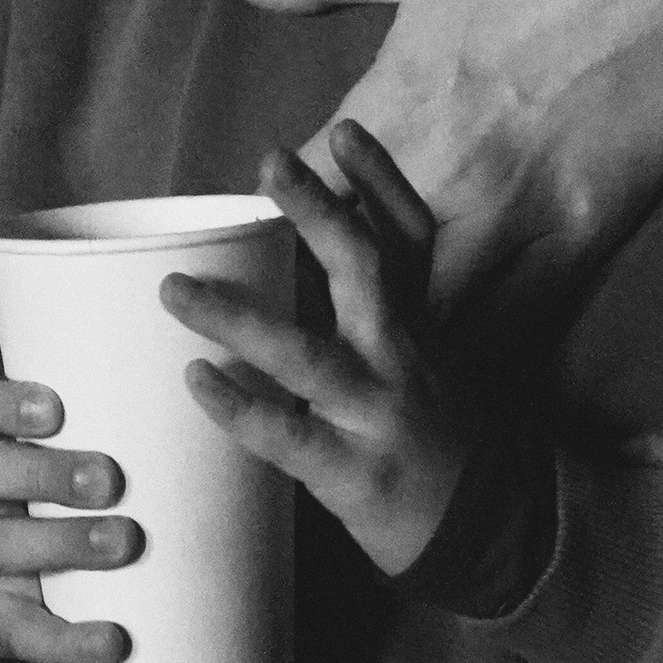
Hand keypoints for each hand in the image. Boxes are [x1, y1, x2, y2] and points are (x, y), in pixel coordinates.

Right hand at [0, 372, 137, 662]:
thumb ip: (97, 419)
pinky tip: (113, 641)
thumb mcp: (41, 447)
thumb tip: (207, 387)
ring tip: (125, 543)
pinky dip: (70, 640)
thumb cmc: (41, 488)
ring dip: (65, 543)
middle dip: (46, 474)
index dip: (0, 403)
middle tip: (109, 480)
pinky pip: (26, 630)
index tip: (55, 408)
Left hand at [164, 131, 468, 576]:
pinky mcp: (354, 473)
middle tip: (271, 159)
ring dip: (238, 319)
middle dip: (320, 213)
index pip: (412, 237)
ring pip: (309, 357)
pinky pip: (290, 438)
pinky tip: (196, 380)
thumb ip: (367, 303)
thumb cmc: (429, 427)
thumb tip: (290, 240)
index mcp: (416, 322)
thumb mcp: (418, 354)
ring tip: (174, 290)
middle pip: (369, 270)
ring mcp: (378, 414)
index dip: (383, 181)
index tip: (343, 131)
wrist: (488, 531)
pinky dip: (241, 409)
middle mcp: (402, 356)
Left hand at [218, 0, 662, 308]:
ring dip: (408, 331)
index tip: (272, 231)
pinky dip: (490, 331)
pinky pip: (525, 316)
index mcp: (397, 105)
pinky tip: (469, 341)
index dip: (280, 224)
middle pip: (363, 280)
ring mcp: (525, 214)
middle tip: (314, 313)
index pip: (305, 199)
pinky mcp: (590, 234)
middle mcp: (452, 175)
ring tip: (383, 344)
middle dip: (332, 299)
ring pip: (443, 319)